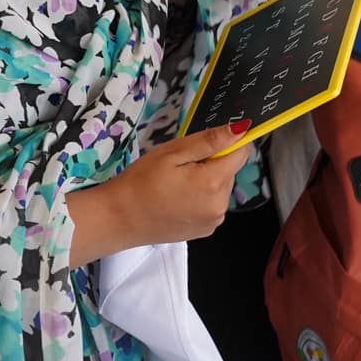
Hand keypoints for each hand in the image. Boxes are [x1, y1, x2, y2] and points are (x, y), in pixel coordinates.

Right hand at [67, 122, 253, 264]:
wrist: (119, 219)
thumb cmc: (141, 181)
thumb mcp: (172, 153)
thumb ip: (209, 141)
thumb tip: (241, 129)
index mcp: (213, 182)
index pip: (241, 153)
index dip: (228, 143)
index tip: (203, 145)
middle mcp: (220, 205)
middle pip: (230, 171)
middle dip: (211, 164)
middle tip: (180, 166)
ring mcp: (213, 221)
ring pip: (221, 189)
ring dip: (207, 181)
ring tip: (176, 184)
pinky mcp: (205, 231)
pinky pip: (212, 205)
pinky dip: (201, 198)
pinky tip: (178, 199)